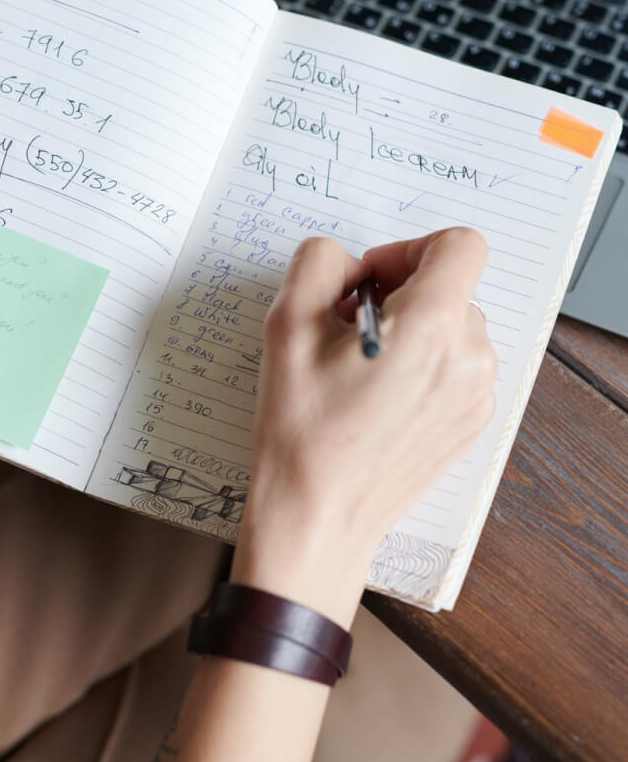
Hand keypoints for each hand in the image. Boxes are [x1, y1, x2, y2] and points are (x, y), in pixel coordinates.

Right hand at [232, 228, 495, 621]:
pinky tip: (377, 396)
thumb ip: (316, 264)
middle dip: (398, 293)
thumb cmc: (301, 430)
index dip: (407, 248)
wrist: (319, 516)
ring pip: (453, 326)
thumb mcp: (286, 327)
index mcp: (429, 329)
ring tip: (359, 368)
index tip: (369, 279)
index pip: (458, 245)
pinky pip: (456, 366)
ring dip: (409, 329)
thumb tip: (347, 264)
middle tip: (343, 328)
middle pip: (450, 287)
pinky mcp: (471, 423)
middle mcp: (468, 359)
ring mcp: (476, 396)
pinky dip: (422, 364)